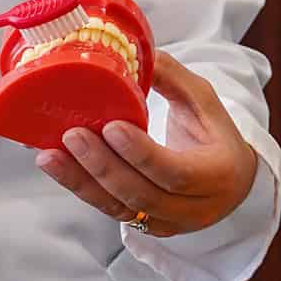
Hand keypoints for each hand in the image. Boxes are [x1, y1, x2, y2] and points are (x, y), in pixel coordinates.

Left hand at [34, 52, 259, 237]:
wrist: (232, 182)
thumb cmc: (215, 135)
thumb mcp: (204, 101)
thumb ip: (173, 78)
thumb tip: (136, 54)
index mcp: (217, 174)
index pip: (176, 172)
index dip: (142, 153)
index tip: (111, 127)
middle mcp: (194, 207)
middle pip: (142, 195)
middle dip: (102, 167)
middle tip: (72, 135)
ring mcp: (168, 223)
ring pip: (120, 209)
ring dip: (81, 182)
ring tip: (49, 156)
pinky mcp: (146, 227)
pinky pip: (111, 211)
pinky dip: (82, 188)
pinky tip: (57, 167)